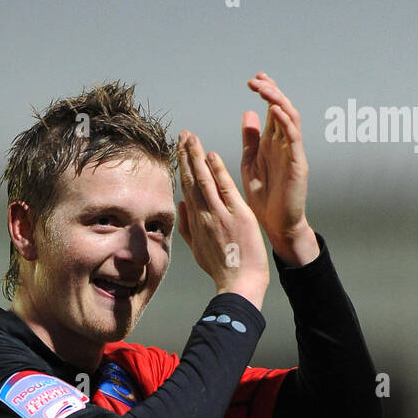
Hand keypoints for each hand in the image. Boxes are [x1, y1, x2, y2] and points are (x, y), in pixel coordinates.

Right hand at [177, 129, 268, 308]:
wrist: (239, 283)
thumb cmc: (222, 269)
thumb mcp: (198, 250)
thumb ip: (188, 227)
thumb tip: (180, 205)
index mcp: (196, 223)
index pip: (187, 188)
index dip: (182, 167)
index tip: (179, 150)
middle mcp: (204, 216)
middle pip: (191, 180)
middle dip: (186, 156)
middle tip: (182, 134)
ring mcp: (219, 215)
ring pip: (204, 180)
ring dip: (197, 157)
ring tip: (192, 137)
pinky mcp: (237, 216)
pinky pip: (224, 189)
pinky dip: (217, 172)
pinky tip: (211, 156)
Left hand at [241, 73, 318, 265]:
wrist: (276, 226)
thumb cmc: (264, 200)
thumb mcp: (251, 164)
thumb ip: (251, 140)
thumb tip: (248, 114)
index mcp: (272, 143)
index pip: (272, 110)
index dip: (265, 92)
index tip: (253, 79)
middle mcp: (284, 143)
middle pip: (282, 108)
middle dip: (270, 90)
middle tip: (255, 79)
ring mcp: (292, 152)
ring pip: (290, 117)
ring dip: (277, 100)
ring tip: (264, 89)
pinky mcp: (297, 164)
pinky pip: (294, 138)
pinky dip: (285, 122)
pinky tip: (274, 111)